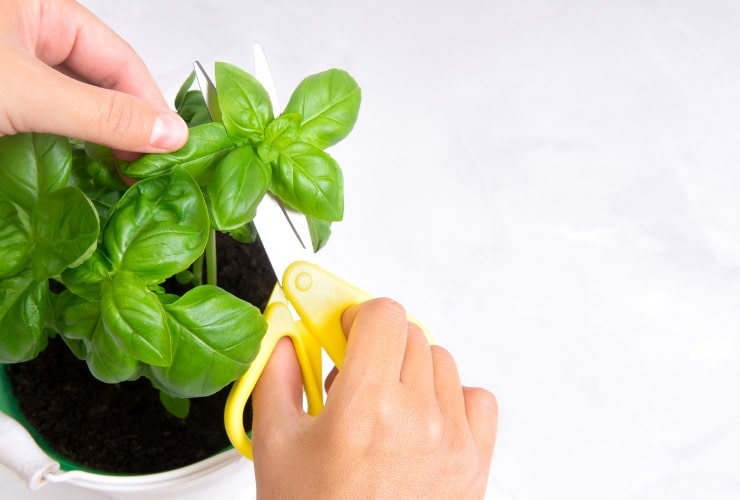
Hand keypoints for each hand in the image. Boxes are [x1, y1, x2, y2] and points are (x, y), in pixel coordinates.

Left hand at [0, 0, 186, 153]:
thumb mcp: (28, 92)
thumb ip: (100, 113)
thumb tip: (169, 133)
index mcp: (41, 9)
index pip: (120, 59)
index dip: (150, 105)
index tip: (172, 147)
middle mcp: (29, 36)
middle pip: (102, 83)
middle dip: (128, 126)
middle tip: (151, 168)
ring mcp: (14, 72)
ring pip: (76, 107)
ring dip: (101, 142)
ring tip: (126, 175)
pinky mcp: (4, 105)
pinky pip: (48, 125)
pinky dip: (70, 149)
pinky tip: (87, 169)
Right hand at [252, 298, 497, 498]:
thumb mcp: (276, 448)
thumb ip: (277, 377)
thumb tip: (284, 339)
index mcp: (367, 406)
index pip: (382, 315)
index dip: (356, 315)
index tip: (341, 329)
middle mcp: (419, 417)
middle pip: (410, 334)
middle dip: (376, 345)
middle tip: (352, 374)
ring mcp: (454, 440)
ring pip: (440, 362)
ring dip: (409, 370)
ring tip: (382, 406)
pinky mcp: (476, 462)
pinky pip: (476, 399)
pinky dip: (450, 398)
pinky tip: (421, 420)